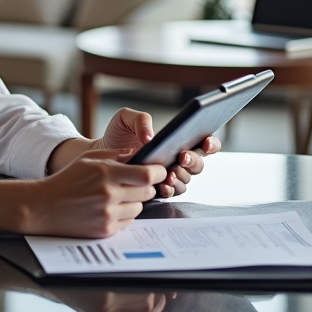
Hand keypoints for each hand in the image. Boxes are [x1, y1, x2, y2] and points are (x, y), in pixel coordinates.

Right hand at [24, 149, 166, 237]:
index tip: (158, 170)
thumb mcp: (87, 159)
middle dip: (146, 186)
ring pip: (139, 208)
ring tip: (117, 196)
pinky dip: (124, 214)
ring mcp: (107, 214)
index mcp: (105, 172)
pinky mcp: (105, 230)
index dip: (157, 172)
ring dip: (134, 201)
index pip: (147, 174)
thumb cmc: (66, 180)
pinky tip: (109, 208)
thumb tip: (137, 153)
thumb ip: (114, 154)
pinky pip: (128, 221)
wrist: (44, 206)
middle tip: (135, 183)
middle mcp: (109, 194)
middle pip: (147, 192)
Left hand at [92, 108, 221, 197]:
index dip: (211, 143)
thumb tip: (150, 137)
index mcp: (178, 139)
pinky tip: (162, 186)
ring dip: (180, 177)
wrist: (100, 153)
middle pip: (198, 164)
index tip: (205, 142)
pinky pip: (171, 192)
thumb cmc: (117, 134)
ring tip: (170, 173)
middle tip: (181, 157)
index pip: (203, 142)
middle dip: (193, 161)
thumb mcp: (125, 119)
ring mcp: (170, 174)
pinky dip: (169, 190)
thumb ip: (140, 120)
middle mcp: (177, 158)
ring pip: (186, 180)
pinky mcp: (159, 188)